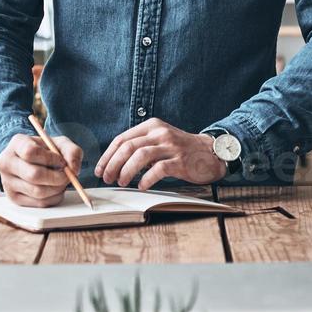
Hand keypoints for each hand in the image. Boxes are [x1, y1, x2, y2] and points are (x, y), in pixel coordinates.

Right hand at [0, 132, 83, 207]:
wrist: (30, 161)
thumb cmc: (46, 151)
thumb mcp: (60, 144)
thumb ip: (72, 151)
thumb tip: (74, 169)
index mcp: (16, 144)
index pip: (30, 152)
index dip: (50, 158)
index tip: (61, 161)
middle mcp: (6, 162)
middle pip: (34, 175)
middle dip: (57, 177)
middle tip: (67, 176)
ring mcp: (8, 182)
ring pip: (38, 192)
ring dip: (57, 188)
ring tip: (61, 181)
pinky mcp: (14, 199)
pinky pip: (39, 203)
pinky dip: (54, 198)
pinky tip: (55, 189)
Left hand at [95, 118, 225, 189]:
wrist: (211, 152)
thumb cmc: (181, 149)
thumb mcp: (160, 139)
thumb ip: (141, 145)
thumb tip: (114, 162)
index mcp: (152, 126)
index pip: (122, 138)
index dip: (107, 155)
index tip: (100, 169)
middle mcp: (160, 133)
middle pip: (128, 147)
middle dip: (113, 164)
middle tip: (107, 178)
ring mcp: (171, 146)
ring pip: (140, 156)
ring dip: (126, 171)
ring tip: (121, 182)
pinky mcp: (180, 161)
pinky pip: (158, 170)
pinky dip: (146, 179)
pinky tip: (141, 186)